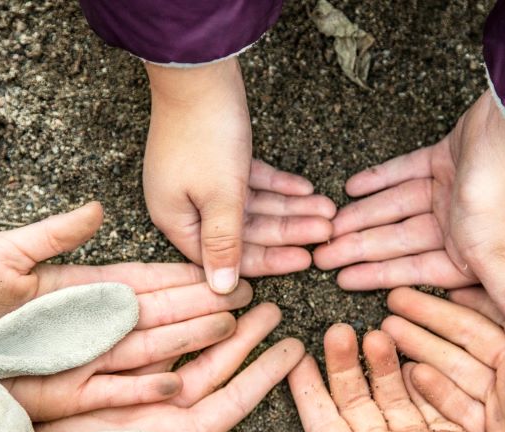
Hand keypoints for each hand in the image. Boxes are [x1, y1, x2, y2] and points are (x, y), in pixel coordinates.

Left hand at [0, 202, 254, 418]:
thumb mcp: (4, 254)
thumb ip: (54, 234)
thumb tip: (98, 209)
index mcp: (80, 289)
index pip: (143, 281)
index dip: (181, 276)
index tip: (217, 267)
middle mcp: (91, 327)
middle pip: (158, 315)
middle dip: (202, 305)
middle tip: (245, 295)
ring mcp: (84, 361)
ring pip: (149, 350)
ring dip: (190, 341)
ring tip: (231, 329)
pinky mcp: (69, 396)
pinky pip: (117, 390)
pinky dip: (149, 387)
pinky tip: (184, 380)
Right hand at [5, 304, 303, 431]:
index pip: (234, 399)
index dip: (264, 373)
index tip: (295, 347)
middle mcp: (162, 414)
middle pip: (210, 365)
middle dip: (240, 334)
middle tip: (269, 303)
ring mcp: (128, 397)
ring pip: (173, 347)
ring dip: (198, 317)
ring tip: (227, 290)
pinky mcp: (93, 385)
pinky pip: (128, 344)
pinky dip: (146, 318)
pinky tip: (165, 291)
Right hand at [145, 58, 334, 292]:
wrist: (199, 70)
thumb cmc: (204, 134)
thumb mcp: (219, 195)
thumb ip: (225, 243)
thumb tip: (222, 289)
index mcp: (175, 219)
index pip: (224, 256)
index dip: (268, 261)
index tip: (305, 260)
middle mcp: (186, 204)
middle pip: (245, 231)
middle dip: (289, 231)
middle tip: (328, 231)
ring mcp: (202, 181)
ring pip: (254, 206)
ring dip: (291, 209)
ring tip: (329, 210)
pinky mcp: (219, 159)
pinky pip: (253, 182)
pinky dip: (279, 186)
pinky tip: (308, 190)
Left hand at [284, 324, 504, 431]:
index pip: (322, 421)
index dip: (307, 389)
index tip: (295, 355)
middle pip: (355, 399)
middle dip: (344, 364)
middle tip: (337, 329)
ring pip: (391, 394)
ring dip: (381, 364)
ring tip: (375, 332)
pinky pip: (432, 400)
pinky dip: (421, 378)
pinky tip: (412, 354)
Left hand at [317, 90, 504, 320]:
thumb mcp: (498, 258)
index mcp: (473, 254)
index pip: (412, 270)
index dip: (376, 276)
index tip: (341, 280)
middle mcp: (460, 227)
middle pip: (397, 241)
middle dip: (358, 247)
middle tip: (319, 255)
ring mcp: (450, 192)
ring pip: (395, 208)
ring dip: (361, 215)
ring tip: (326, 223)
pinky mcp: (444, 159)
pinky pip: (403, 172)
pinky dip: (378, 179)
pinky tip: (350, 187)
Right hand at [382, 287, 504, 431]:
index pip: (494, 316)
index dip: (463, 299)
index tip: (432, 280)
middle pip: (464, 340)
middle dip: (429, 320)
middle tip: (394, 303)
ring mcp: (500, 405)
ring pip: (452, 370)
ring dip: (421, 350)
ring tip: (388, 334)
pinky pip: (452, 408)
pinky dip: (429, 391)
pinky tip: (406, 375)